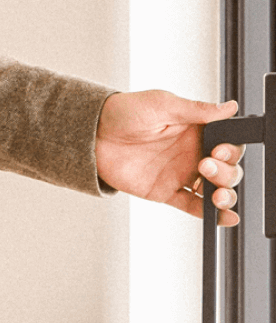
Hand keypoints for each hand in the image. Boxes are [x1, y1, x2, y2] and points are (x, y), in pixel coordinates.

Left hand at [95, 91, 244, 224]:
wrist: (92, 132)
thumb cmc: (124, 112)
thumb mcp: (161, 104)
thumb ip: (196, 110)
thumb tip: (230, 107)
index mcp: (196, 131)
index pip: (228, 144)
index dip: (231, 150)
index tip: (220, 151)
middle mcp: (192, 154)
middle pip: (227, 170)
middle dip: (226, 173)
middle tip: (205, 165)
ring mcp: (180, 174)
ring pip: (214, 190)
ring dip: (224, 196)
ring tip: (217, 196)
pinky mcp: (165, 191)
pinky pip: (193, 206)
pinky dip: (211, 215)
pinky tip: (225, 218)